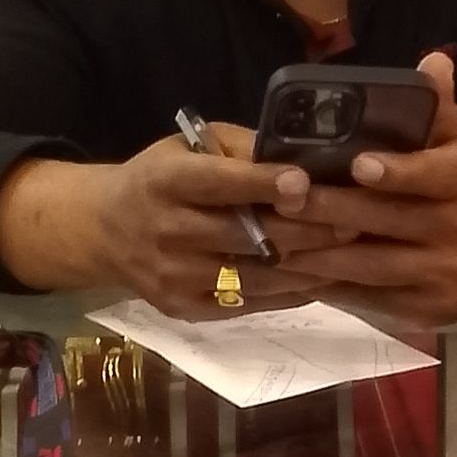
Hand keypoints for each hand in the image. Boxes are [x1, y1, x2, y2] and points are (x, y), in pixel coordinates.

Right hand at [86, 132, 347, 316]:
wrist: (104, 230)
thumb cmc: (160, 178)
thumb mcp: (187, 147)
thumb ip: (238, 151)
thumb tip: (299, 158)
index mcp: (164, 181)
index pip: (217, 184)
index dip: (261, 184)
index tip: (304, 183)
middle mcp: (165, 231)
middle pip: (242, 236)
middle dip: (302, 230)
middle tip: (352, 221)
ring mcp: (173, 277)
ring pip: (252, 277)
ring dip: (304, 267)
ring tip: (348, 254)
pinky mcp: (182, 309)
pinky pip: (246, 305)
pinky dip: (286, 294)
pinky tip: (319, 279)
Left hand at [265, 52, 456, 324]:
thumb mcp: (456, 142)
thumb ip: (437, 106)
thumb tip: (433, 61)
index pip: (436, 176)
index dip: (398, 171)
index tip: (357, 163)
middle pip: (391, 222)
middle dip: (334, 211)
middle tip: (285, 199)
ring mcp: (443, 274)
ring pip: (373, 266)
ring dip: (321, 253)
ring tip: (275, 236)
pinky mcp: (426, 309)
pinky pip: (372, 298)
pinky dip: (333, 285)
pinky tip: (296, 271)